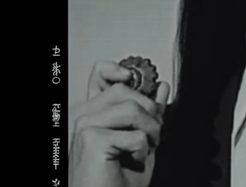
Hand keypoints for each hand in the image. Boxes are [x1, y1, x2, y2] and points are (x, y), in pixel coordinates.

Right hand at [69, 61, 169, 186]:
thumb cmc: (118, 179)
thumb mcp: (142, 138)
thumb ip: (149, 111)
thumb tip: (161, 86)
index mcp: (93, 111)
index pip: (100, 73)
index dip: (118, 69)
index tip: (133, 78)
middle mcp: (84, 115)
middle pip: (125, 90)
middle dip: (149, 113)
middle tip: (150, 137)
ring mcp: (84, 126)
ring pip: (132, 109)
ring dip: (150, 131)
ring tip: (144, 149)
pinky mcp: (91, 140)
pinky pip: (135, 134)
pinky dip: (143, 149)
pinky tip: (133, 159)